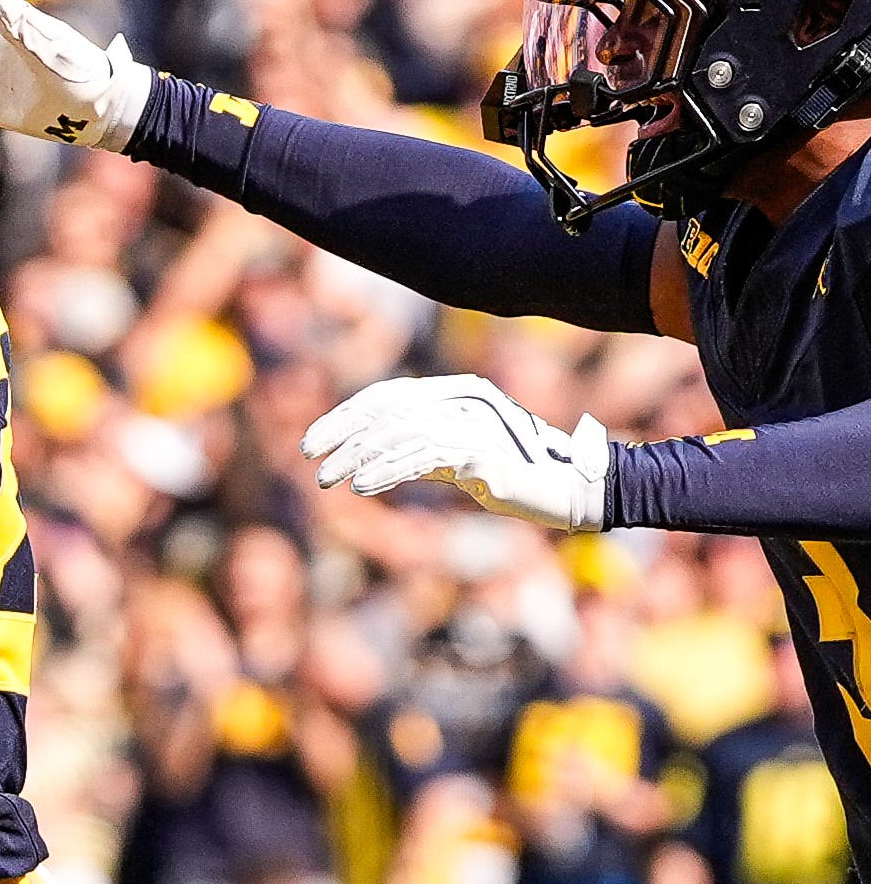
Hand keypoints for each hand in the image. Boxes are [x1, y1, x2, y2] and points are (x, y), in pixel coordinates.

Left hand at [300, 374, 609, 531]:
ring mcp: (474, 423)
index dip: (346, 416)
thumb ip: (419, 450)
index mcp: (455, 393)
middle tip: (309, 455)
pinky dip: (387, 469)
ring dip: (357, 456)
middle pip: (386, 408)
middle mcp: (463, 400)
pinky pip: (423, 457)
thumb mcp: (458, 458)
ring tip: (328, 478)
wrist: (573, 490)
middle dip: (341, 432)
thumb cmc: (515, 476)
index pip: (386, 395)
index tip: (314, 439)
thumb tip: (369, 460)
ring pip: (399, 432)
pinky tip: (362, 485)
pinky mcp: (482, 452)